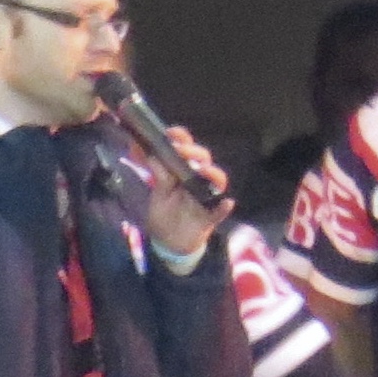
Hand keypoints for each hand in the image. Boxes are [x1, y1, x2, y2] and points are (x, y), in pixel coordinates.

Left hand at [143, 124, 227, 258]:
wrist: (169, 242)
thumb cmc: (166, 214)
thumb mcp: (158, 194)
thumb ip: (158, 176)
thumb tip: (151, 154)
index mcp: (184, 172)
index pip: (187, 150)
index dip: (182, 138)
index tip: (171, 133)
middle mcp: (198, 181)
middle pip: (203, 160)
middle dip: (193, 152)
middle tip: (179, 150)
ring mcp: (205, 198)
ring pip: (217, 181)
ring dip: (212, 173)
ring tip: (201, 170)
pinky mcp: (209, 217)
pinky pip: (219, 211)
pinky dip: (223, 207)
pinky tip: (226, 203)